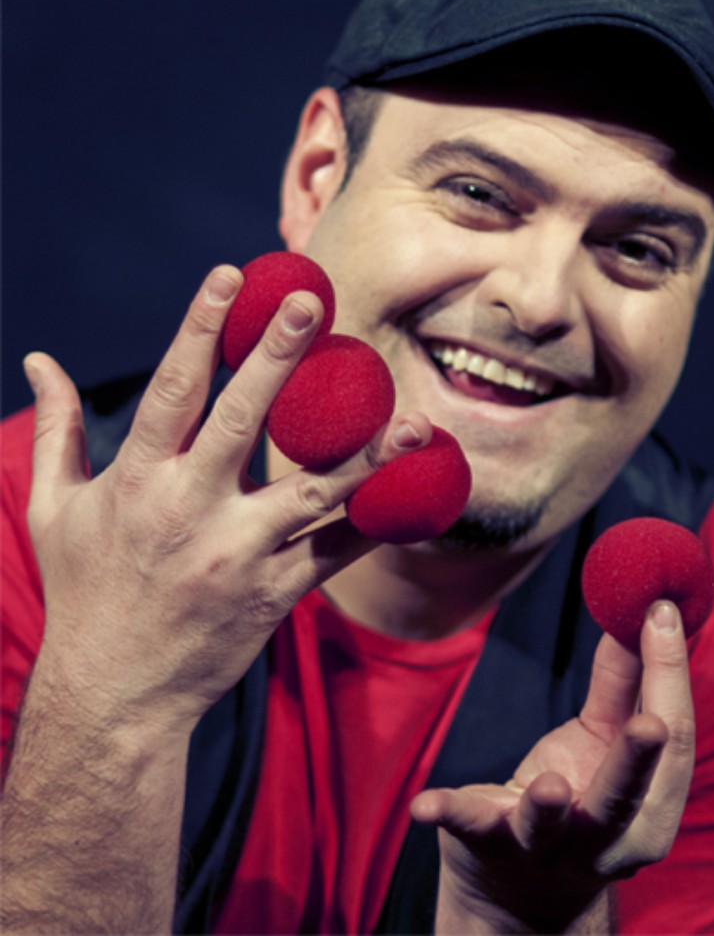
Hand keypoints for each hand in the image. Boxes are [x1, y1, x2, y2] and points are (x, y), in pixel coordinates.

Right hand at [24, 265, 430, 738]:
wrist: (113, 695)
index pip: (173, 390)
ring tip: (412, 415)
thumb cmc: (85, 592)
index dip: (200, 328)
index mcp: (136, 482)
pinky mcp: (275, 594)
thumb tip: (38, 359)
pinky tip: (417, 490)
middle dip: (278, 358)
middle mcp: (189, 512)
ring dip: (366, 453)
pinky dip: (377, 521)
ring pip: (312, 492)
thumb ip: (56, 431)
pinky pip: (335, 551)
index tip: (231, 276)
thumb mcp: (54, 509)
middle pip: (243, 422)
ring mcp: (239, 555)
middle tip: (315, 304)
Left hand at [411, 603, 693, 933]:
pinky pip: (467, 826)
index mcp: (649, 809)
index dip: (669, 674)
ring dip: (547, 805)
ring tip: (549, 784)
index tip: (660, 610)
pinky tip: (425, 805)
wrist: (523, 896)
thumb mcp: (603, 741)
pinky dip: (447, 812)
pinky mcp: (486, 842)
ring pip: (548, 825)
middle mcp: (605, 838)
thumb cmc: (580, 798)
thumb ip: (621, 685)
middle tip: (648, 724)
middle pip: (624, 795)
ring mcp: (543, 846)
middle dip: (636, 760)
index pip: (672, 742)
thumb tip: (642, 613)